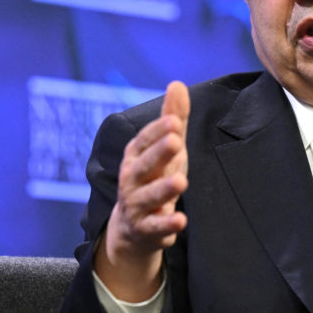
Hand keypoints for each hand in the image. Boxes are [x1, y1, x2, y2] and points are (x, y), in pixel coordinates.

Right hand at [96, 81, 189, 300]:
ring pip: (148, 196)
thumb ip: (173, 118)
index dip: (158, 131)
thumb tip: (177, 84)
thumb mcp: (166, 148)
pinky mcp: (146, 229)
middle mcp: (132, 179)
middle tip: (177, 141)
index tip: (174, 121)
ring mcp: (136, 205)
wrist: (133, 227)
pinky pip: (155, 227)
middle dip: (159, 153)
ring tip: (181, 181)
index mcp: (135, 156)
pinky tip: (181, 221)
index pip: (144, 141)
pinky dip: (166, 225)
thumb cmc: (154, 177)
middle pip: (144, 166)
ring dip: (163, 189)